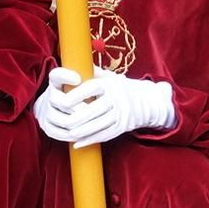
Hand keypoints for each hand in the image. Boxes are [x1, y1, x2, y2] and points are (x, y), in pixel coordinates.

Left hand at [34, 66, 176, 148]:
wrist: (146, 102)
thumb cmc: (120, 88)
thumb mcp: (108, 77)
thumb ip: (91, 72)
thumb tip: (73, 63)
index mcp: (110, 84)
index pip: (91, 88)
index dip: (76, 95)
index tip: (62, 102)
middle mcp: (117, 98)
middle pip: (94, 110)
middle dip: (77, 118)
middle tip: (62, 122)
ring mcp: (121, 114)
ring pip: (98, 125)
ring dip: (82, 131)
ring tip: (68, 133)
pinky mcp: (123, 127)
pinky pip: (104, 135)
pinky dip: (90, 140)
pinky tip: (78, 144)